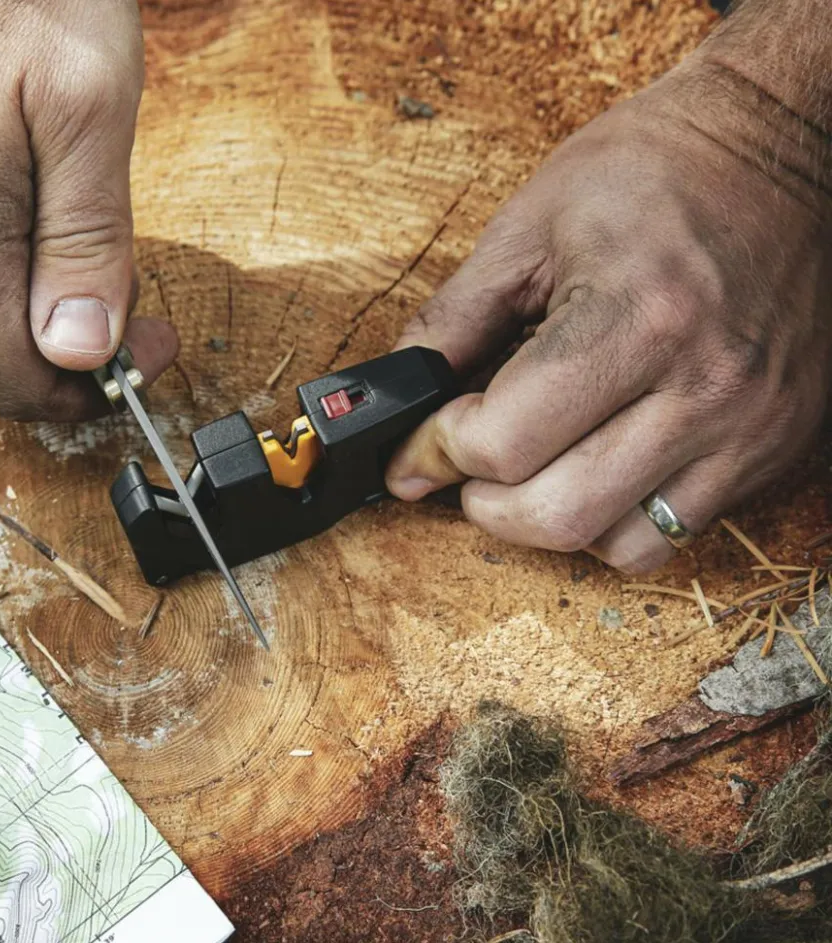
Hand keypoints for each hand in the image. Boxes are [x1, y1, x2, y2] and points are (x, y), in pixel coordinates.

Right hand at [0, 0, 176, 419]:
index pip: (21, 381)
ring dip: (55, 307)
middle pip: (4, 356)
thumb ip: (86, 241)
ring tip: (100, 240)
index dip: (96, 389)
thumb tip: (81, 351)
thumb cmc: (29, 0)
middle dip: (83, 347)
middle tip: (141, 294)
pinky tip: (53, 221)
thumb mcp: (90, 115)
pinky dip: (25, 273)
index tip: (155, 347)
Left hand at [385, 54, 831, 573]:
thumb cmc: (656, 170)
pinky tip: (597, 471)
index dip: (437, 449)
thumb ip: (453, 321)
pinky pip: (672, 536)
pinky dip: (614, 524)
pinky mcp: (771, 448)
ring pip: (617, 545)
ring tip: (535, 467)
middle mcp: (703, 387)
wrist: (787, 150)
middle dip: (484, 501)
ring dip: (549, 520)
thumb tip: (400, 406)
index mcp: (636, 315)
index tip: (424, 439)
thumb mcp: (529, 226)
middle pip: (555, 514)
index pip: (504, 442)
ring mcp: (747, 427)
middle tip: (470, 461)